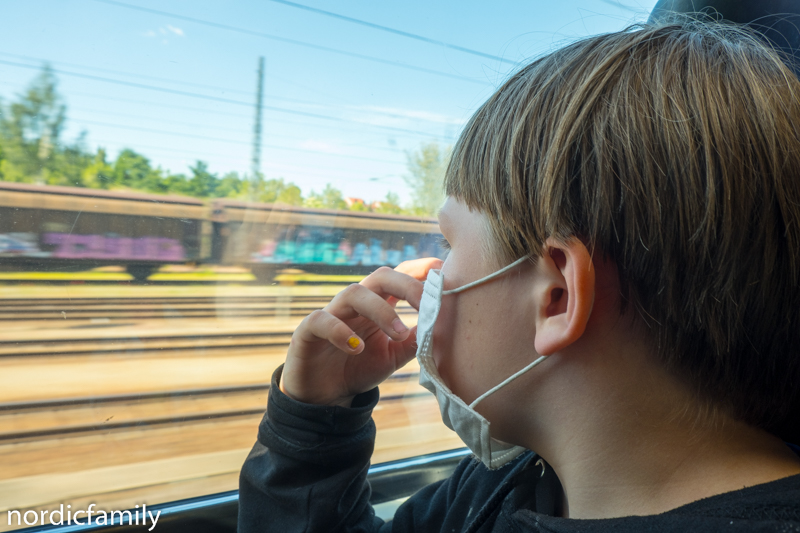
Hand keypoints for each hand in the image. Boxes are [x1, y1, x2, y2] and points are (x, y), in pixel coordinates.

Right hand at [280, 257, 443, 406]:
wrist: (325, 397)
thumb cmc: (359, 367)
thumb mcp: (394, 356)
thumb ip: (415, 340)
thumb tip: (442, 325)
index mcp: (378, 304)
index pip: (399, 276)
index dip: (420, 271)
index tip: (443, 276)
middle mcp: (355, 303)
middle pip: (380, 276)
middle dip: (406, 284)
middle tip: (426, 304)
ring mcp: (331, 313)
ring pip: (354, 292)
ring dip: (380, 310)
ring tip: (397, 333)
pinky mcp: (307, 331)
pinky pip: (321, 320)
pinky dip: (340, 331)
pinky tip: (356, 348)